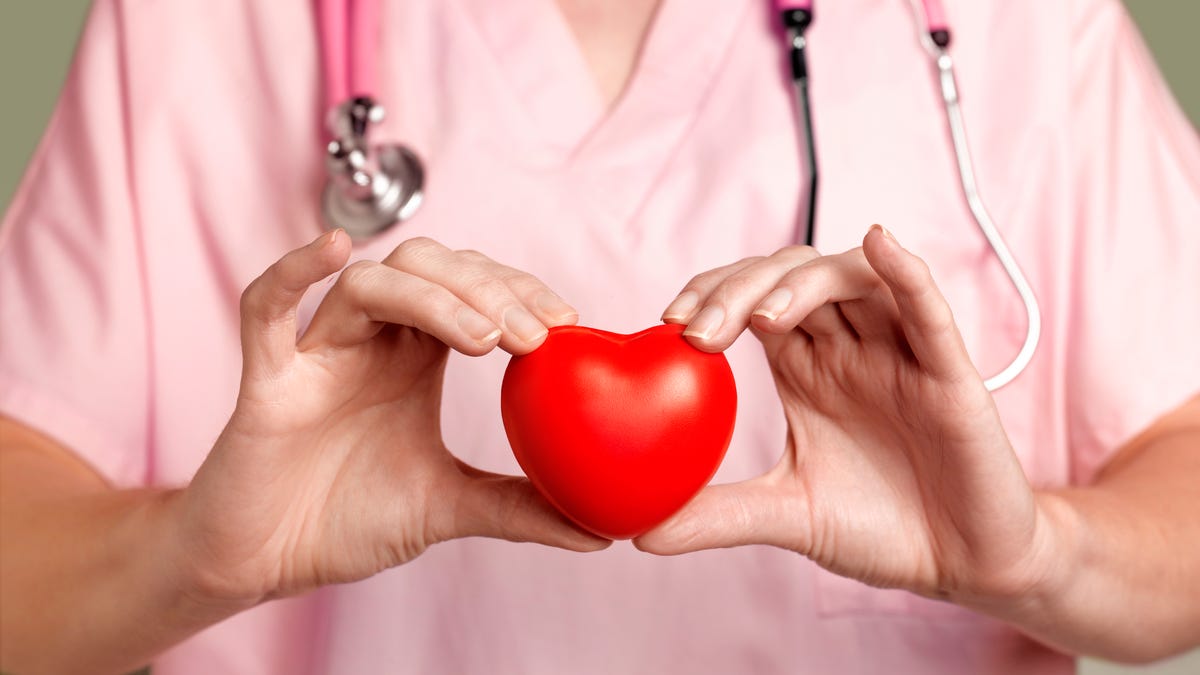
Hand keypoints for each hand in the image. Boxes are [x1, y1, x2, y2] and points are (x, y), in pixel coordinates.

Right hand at [173, 233, 607, 606]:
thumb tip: (602, 531)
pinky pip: (265, 308)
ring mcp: (317, 352)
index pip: (473, 290)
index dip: (518, 293)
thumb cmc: (347, 520)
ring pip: (372, 283)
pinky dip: (294, 272)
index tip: (565, 323)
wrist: (266, 562)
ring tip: (483, 339)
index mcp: (414, 356)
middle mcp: (370, 340)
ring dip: (432, 296)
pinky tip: (333, 251)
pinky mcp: (267, 378)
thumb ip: (519, 508)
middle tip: (536, 332)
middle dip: (489, 290)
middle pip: (430, 270)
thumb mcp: (449, 508)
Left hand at [635, 226, 1059, 606]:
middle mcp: (849, 348)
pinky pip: (929, 309)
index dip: (711, 294)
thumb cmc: (881, 529)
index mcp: (806, 368)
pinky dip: (905, 272)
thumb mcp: (788, 517)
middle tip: (697, 328)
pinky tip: (879, 244)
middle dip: (739, 289)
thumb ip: (719, 516)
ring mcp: (900, 354)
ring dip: (802, 283)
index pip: (751, 300)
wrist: (964, 567)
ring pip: (851, 278)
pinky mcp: (950, 374)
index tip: (669, 322)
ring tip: (763, 317)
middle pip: (791, 278)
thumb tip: (639, 534)